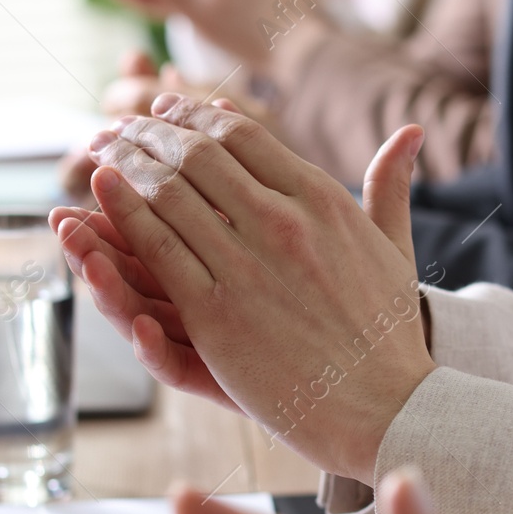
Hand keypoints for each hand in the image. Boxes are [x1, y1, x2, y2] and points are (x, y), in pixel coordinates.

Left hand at [50, 95, 435, 481]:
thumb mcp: (393, 246)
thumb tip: (410, 131)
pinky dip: (124, 213)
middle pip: (199, 155)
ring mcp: (247, 266)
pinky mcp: (216, 313)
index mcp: (323, 200)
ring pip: (170, 193)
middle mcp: (284, 222)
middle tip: (122, 125)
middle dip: (151, 131)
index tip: (166, 107)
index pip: (244, 135)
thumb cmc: (389, 332)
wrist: (385, 406)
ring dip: (128, 163)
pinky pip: (158, 247)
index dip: (196, 114)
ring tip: (102, 151)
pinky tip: (102, 195)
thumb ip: (390, 185)